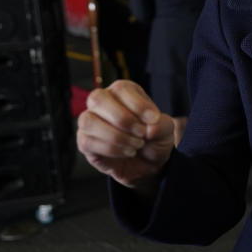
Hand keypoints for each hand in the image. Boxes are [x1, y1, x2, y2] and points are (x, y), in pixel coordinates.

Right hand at [76, 80, 174, 195]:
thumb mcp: (166, 128)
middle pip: (98, 99)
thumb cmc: (153, 138)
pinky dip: (112, 149)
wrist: (148, 162)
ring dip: (116, 136)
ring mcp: (91, 122)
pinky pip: (87, 142)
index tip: (154, 119)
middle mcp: (103, 103)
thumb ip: (160, 125)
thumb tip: (149, 129)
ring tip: (137, 144)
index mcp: (123, 92)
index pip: (121, 89)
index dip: (138, 105)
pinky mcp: (85, 142)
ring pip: (89, 121)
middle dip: (123, 119)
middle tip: (142, 133)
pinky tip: (127, 152)